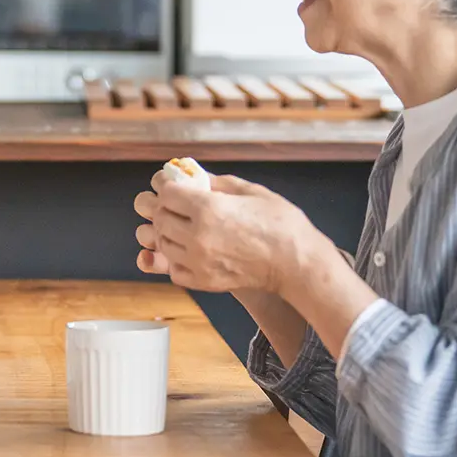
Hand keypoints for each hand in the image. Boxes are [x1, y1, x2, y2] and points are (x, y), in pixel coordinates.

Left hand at [133, 172, 323, 294]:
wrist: (296, 263)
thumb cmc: (280, 224)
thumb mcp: (250, 191)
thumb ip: (216, 182)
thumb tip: (193, 174)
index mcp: (208, 209)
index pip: (166, 193)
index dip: (166, 184)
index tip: (168, 182)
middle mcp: (198, 236)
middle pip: (160, 217)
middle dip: (165, 207)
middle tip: (175, 204)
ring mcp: (199, 262)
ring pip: (163, 243)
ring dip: (168, 232)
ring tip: (182, 225)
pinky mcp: (204, 281)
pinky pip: (174, 269)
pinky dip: (177, 258)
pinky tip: (189, 249)